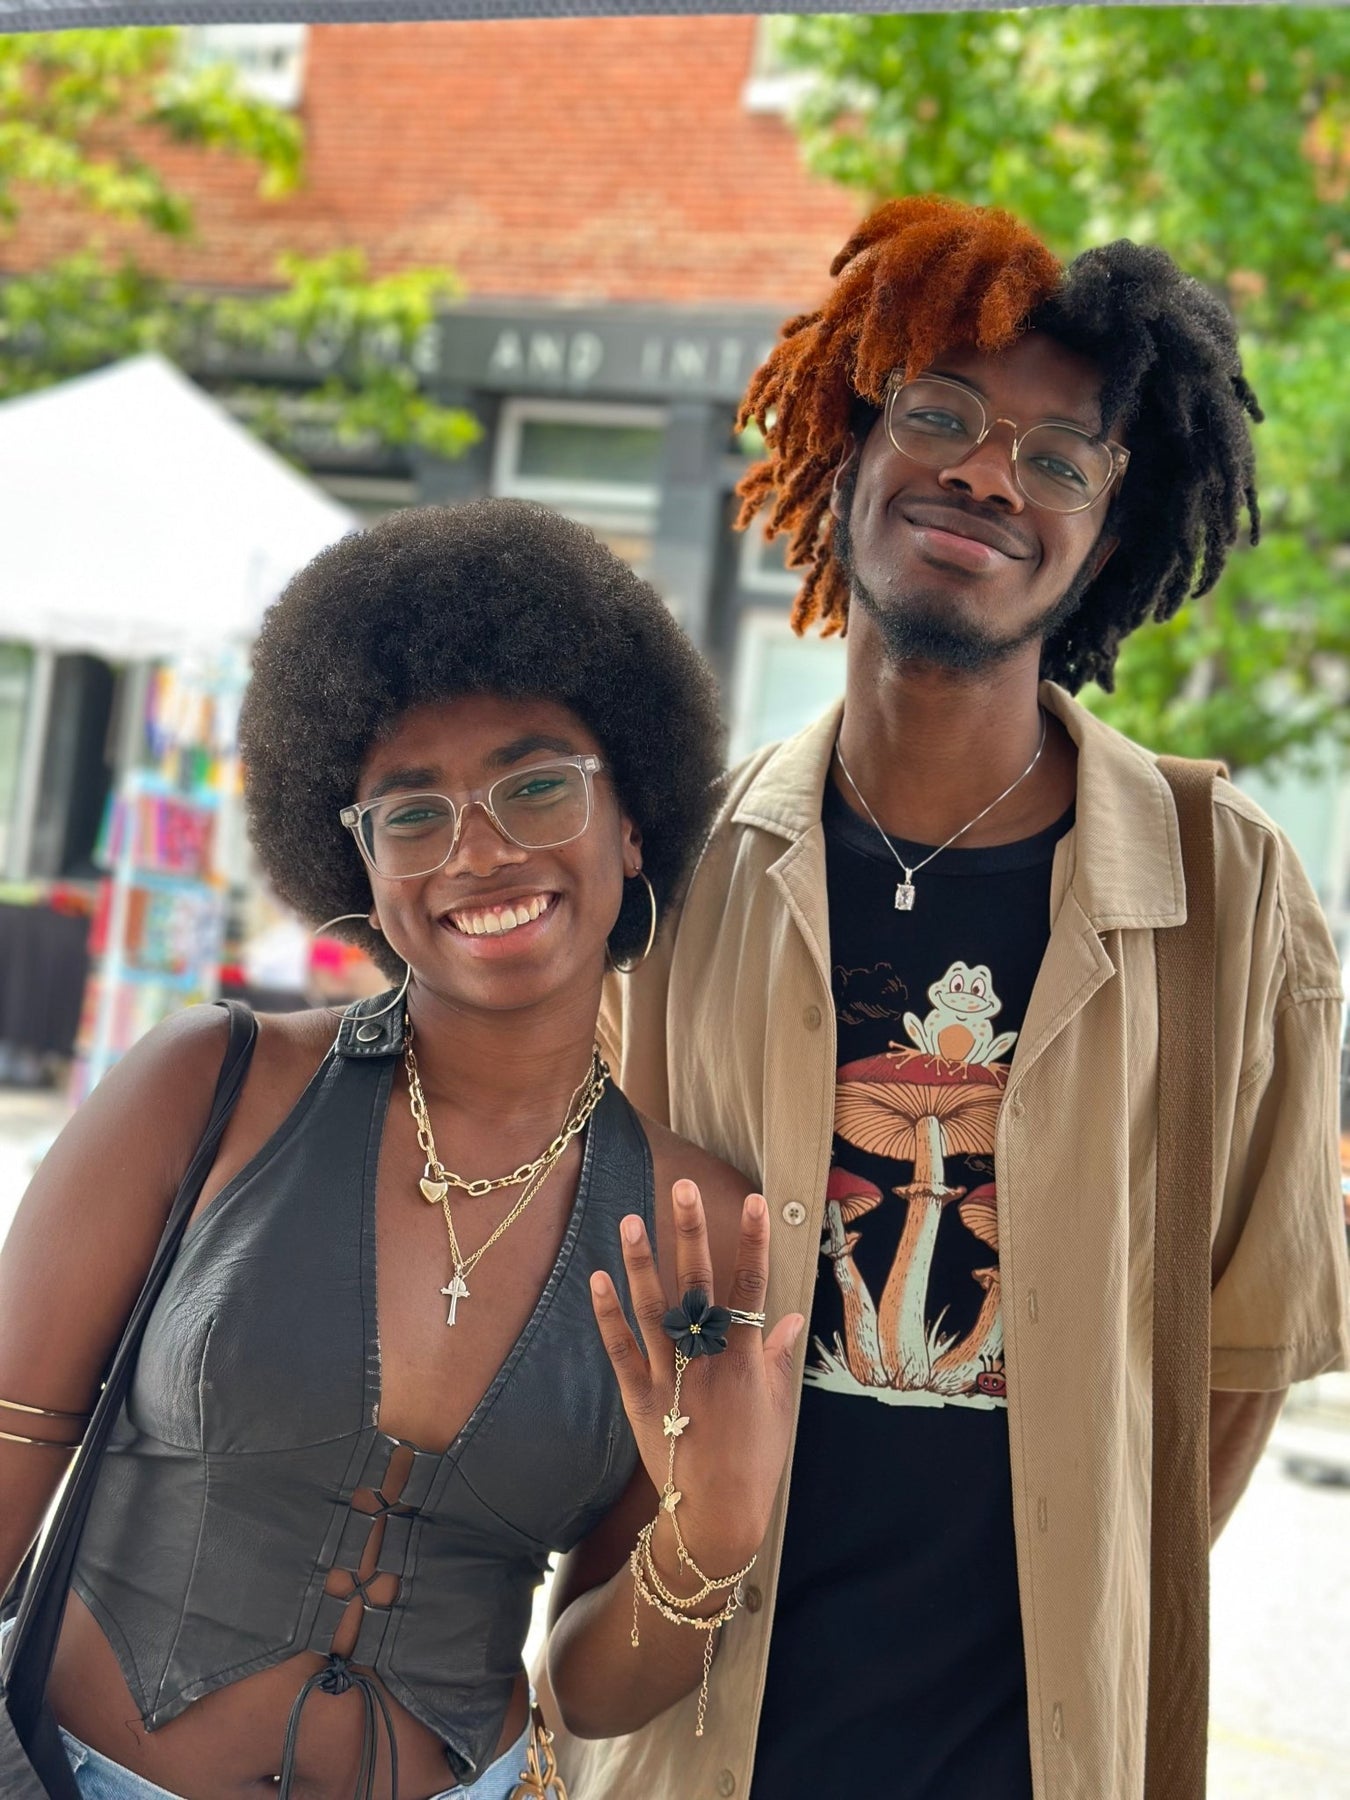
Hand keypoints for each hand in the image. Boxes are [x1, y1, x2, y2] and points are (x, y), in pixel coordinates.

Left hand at [589, 1180, 804, 1573]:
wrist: (715, 1516)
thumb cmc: (755, 1460)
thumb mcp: (776, 1405)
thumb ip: (777, 1356)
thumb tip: (789, 1316)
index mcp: (743, 1361)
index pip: (751, 1288)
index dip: (755, 1242)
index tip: (757, 1200)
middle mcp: (705, 1363)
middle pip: (698, 1286)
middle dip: (691, 1233)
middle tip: (684, 1187)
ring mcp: (669, 1379)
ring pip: (653, 1310)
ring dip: (641, 1262)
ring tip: (630, 1219)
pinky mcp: (639, 1398)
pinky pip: (620, 1349)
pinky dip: (608, 1314)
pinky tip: (598, 1278)